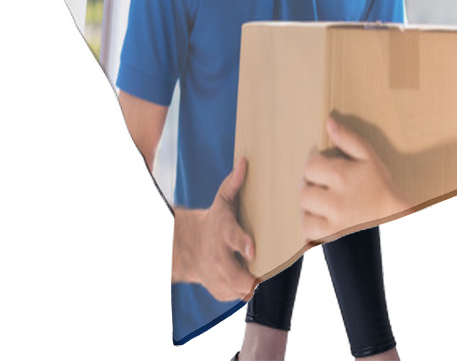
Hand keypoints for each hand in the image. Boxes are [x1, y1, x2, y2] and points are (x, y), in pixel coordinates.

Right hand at [172, 158, 256, 301]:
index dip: (243, 244)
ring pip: (239, 289)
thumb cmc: (215, 221)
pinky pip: (237, 295)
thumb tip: (245, 161)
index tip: (252, 250)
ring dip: (252, 283)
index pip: (233, 238)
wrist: (189, 247)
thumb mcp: (222, 201)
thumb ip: (234, 184)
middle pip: (238, 275)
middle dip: (252, 277)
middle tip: (268, 271)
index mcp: (223, 232)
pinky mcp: (219, 289)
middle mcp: (219, 257)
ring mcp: (217, 275)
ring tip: (261, 271)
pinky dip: (244, 289)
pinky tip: (248, 276)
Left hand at [300, 117, 410, 242]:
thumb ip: (348, 139)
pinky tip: (323, 227)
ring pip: (305, 218)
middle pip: (304, 194)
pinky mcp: (335, 243)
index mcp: (342, 176)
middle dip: (311, 191)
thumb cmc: (383, 188)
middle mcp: (336, 202)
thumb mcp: (369, 158)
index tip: (323, 172)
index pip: (310, 167)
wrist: (399, 222)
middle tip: (323, 192)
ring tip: (324, 210)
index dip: (314, 169)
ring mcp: (335, 226)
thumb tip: (329, 121)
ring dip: (310, 213)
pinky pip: (310, 240)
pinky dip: (312, 235)